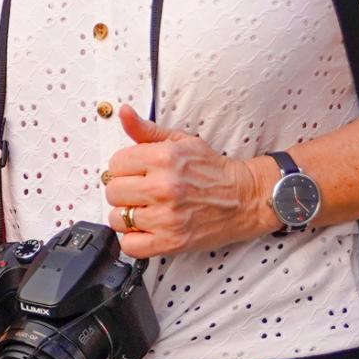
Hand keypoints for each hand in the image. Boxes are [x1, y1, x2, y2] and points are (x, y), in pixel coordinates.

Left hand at [101, 107, 276, 258]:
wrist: (245, 198)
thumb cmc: (213, 171)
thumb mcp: (181, 141)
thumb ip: (147, 130)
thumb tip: (124, 112)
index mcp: (163, 157)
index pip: (116, 163)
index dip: (123, 168)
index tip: (134, 172)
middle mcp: (163, 187)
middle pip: (113, 191)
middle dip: (123, 190)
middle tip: (139, 191)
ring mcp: (167, 217)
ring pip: (118, 218)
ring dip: (127, 216)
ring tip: (143, 210)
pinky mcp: (173, 242)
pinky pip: (131, 246)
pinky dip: (133, 240)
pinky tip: (145, 230)